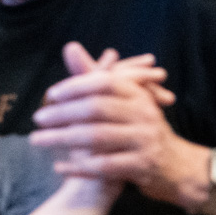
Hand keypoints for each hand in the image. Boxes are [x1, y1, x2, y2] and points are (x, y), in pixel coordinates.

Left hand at [29, 42, 206, 206]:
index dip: (76, 86)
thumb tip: (70, 47)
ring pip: (97, 137)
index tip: (52, 94)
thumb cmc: (143, 131)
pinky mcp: (142, 167)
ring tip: (36, 140)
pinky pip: (104, 167)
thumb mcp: (126, 102)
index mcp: (139, 96)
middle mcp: (145, 115)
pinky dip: (78, 167)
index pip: (105, 83)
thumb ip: (96, 77)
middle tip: (37, 118)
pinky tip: (59, 166)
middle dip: (62, 113)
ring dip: (62, 139)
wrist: (178, 168)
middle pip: (97, 109)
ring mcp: (145, 141)